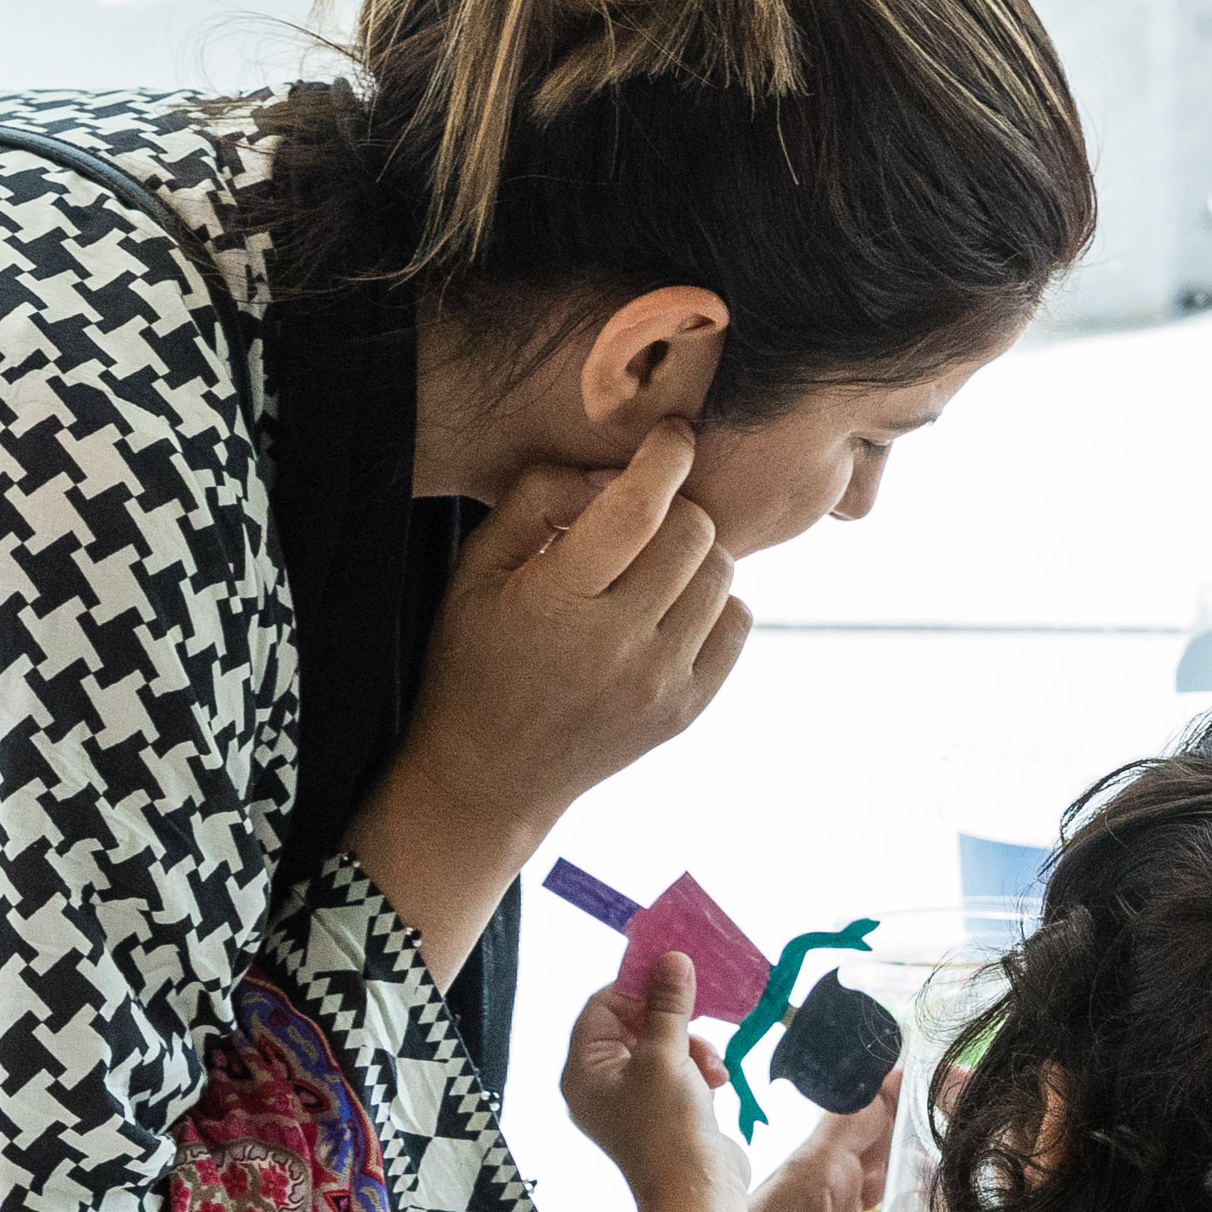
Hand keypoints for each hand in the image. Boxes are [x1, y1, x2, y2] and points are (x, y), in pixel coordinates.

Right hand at [347, 426, 750, 980]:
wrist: (490, 776)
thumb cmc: (475, 661)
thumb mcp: (475, 571)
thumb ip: (534, 500)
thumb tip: (609, 471)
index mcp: (556, 601)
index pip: (637, 507)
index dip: (664, 456)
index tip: (672, 435)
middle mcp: (616, 644)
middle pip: (692, 532)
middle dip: (674, 506)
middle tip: (643, 516)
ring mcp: (658, 682)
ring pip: (722, 573)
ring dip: (695, 552)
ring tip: (653, 564)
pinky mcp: (686, 710)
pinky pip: (736, 624)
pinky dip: (715, 602)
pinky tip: (671, 608)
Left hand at [558, 962, 751, 1211]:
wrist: (697, 1194)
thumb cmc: (669, 1126)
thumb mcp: (667, 1056)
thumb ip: (668, 1004)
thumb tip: (671, 958)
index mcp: (583, 1070)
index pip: (601, 1006)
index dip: (637, 986)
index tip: (674, 973)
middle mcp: (600, 1084)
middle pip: (632, 1025)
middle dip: (672, 1021)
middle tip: (700, 1015)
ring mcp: (632, 1101)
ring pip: (661, 1047)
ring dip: (692, 1046)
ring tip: (711, 1065)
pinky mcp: (662, 1113)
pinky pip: (676, 1072)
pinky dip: (698, 1069)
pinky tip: (717, 1080)